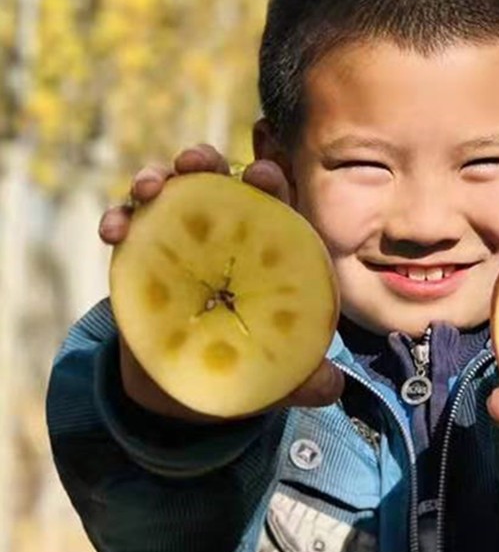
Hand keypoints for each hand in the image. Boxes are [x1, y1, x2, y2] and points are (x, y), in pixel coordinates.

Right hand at [99, 144, 343, 421]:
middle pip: (218, 183)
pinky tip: (113, 230)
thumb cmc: (246, 368)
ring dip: (156, 177)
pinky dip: (119, 218)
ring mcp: (181, 243)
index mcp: (265, 253)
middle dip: (206, 162)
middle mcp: (223, 239)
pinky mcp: (143, 256)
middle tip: (193, 163)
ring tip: (148, 188)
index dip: (270, 183)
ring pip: (169, 193)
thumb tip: (332, 387)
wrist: (185, 389)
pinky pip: (128, 226)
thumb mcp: (281, 375)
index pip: (273, 206)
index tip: (262, 175)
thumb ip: (309, 379)